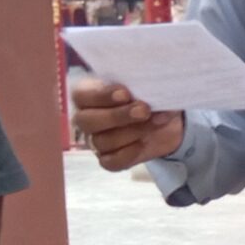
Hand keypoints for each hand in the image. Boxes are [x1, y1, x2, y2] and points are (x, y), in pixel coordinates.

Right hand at [69, 77, 183, 170]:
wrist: (163, 118)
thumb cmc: (144, 95)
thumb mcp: (141, 84)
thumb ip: (136, 83)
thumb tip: (147, 84)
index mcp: (86, 96)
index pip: (81, 96)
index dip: (101, 96)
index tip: (125, 93)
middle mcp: (84, 119)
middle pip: (87, 121)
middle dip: (118, 116)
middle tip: (144, 110)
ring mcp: (94, 141)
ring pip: (103, 142)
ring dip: (134, 131)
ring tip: (158, 120)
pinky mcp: (109, 159)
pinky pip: (112, 162)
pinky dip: (130, 153)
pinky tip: (146, 141)